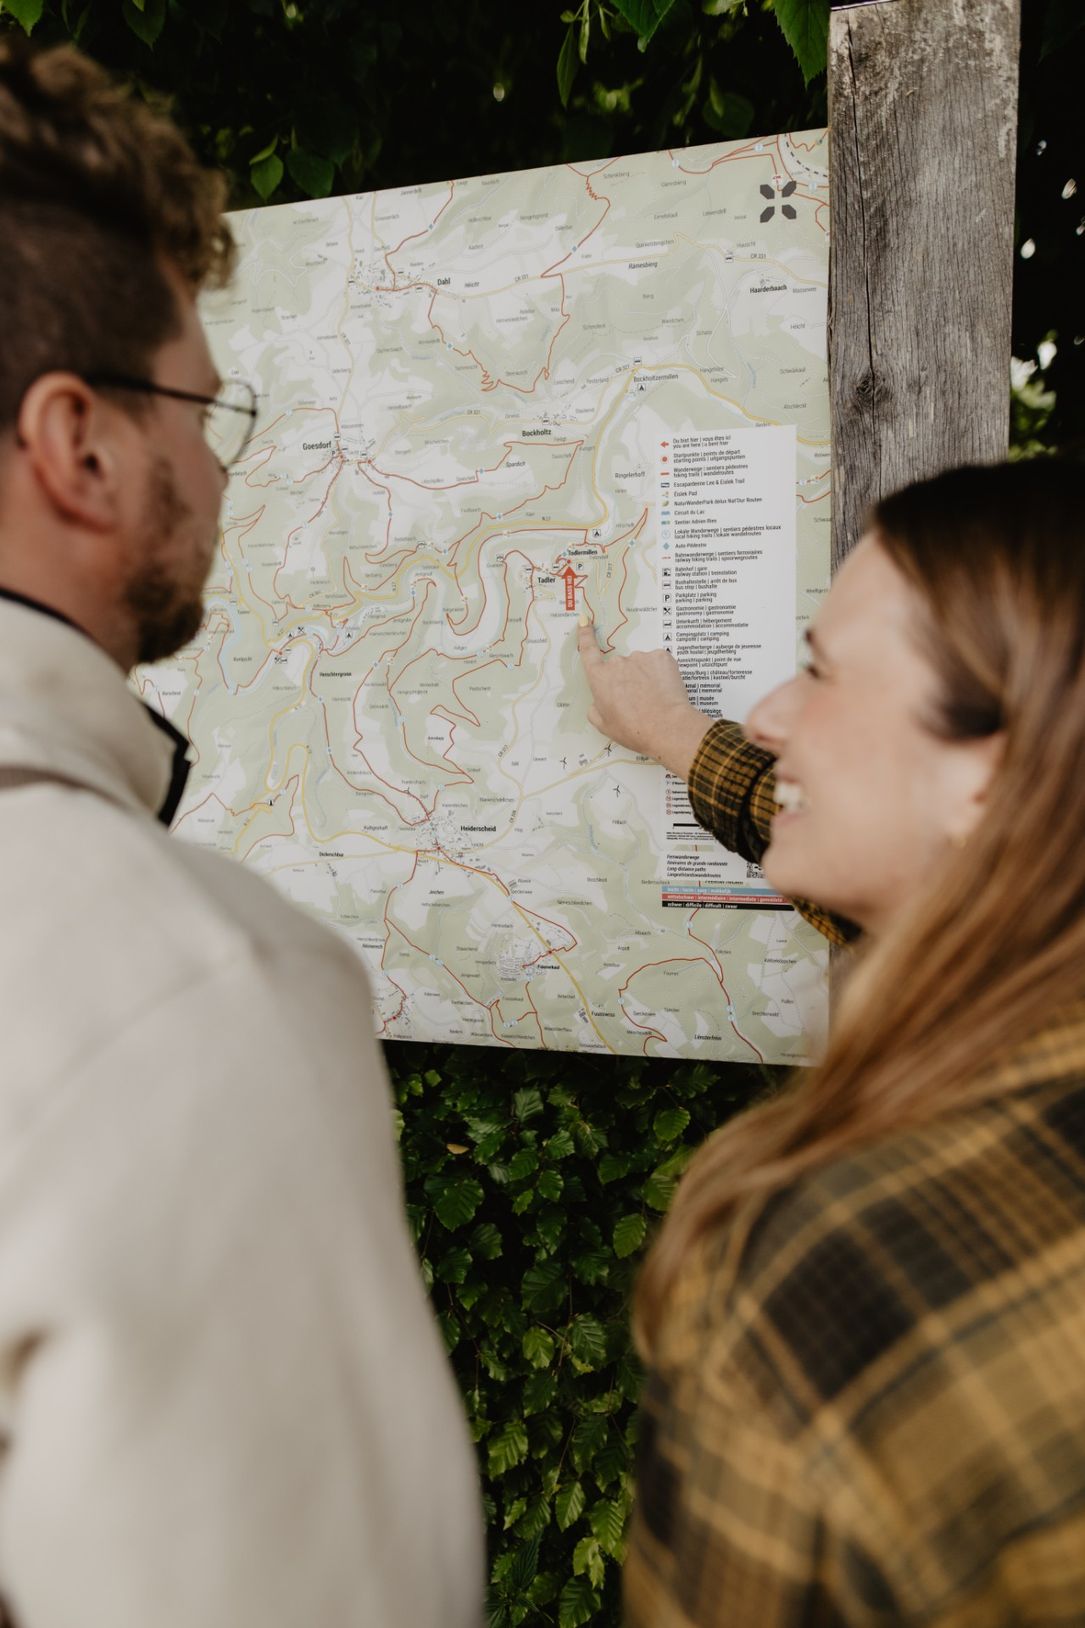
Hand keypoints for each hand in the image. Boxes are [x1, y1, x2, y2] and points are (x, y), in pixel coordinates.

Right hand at [575, 617, 714, 780]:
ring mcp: (641, 657)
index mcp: (600, 678)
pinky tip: (664, 690)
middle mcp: (618, 663)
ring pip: (640, 665)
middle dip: (626, 679)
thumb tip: (599, 701)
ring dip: (644, 676)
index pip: (588, 651)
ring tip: (653, 698)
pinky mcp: (661, 657)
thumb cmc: (633, 730)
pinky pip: (657, 663)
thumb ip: (596, 708)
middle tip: (637, 701)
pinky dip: (660, 674)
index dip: (585, 635)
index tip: (585, 621)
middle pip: (619, 666)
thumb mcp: (604, 726)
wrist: (667, 727)